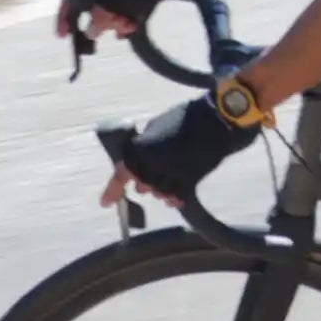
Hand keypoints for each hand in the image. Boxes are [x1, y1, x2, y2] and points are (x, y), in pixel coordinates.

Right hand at [56, 0, 191, 45]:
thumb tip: (91, 32)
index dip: (65, 18)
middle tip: (102, 35)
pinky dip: (125, 15)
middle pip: (90, 6)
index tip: (62, 36)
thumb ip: (99, 16)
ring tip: (125, 27)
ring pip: (108, 7)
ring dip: (114, 20)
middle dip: (98, 22)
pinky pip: (124, 4)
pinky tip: (131, 27)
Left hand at [98, 95, 258, 209]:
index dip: (113, 190)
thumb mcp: (155, 125)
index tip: (106, 203)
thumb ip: (143, 144)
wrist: (215, 119)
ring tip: (161, 189)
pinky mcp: (191, 178)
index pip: (122, 173)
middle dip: (142, 186)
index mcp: (141, 148)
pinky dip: (174, 199)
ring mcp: (173, 172)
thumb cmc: (184, 117)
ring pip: (160, 192)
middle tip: (140, 188)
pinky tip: (173, 201)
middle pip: (142, 184)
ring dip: (159, 192)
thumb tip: (138, 157)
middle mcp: (154, 162)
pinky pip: (178, 195)